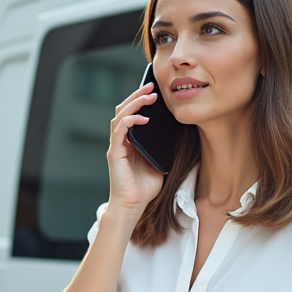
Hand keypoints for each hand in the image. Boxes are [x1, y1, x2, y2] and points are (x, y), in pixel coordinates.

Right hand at [108, 84, 165, 216]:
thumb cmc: (145, 188)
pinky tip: (144, 117)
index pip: (131, 114)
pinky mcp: (114, 153)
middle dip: (137, 95)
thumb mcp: (160, 162)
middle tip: (152, 85)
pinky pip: (120, 130)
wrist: (133, 206)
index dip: (140, 100)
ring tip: (149, 95)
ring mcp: (115, 146)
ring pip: (120, 115)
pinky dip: (131, 120)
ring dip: (134, 103)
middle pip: (123, 109)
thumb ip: (162, 148)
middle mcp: (120, 141)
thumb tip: (177, 132)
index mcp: (129, 142)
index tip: (155, 90)